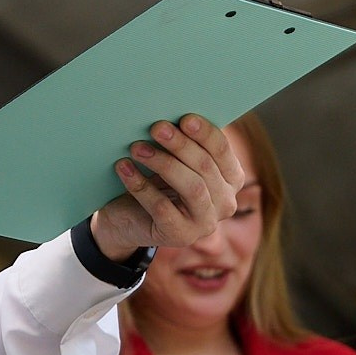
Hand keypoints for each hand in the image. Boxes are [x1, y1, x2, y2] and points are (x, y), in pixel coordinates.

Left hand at [89, 113, 241, 261]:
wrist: (129, 218)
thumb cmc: (157, 181)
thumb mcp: (175, 161)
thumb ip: (183, 145)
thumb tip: (172, 118)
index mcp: (231, 179)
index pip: (222, 151)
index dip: (205, 133)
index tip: (184, 118)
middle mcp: (226, 203)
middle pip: (206, 167)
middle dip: (180, 145)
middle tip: (156, 128)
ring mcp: (205, 223)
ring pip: (192, 188)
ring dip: (163, 164)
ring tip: (137, 148)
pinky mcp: (180, 236)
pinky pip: (162, 207)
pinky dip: (141, 186)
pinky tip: (124, 168)